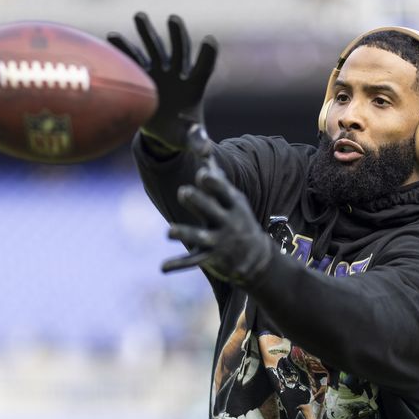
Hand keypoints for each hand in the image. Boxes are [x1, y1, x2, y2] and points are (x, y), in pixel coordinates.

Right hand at [108, 13, 217, 150]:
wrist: (164, 129)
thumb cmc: (180, 133)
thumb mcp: (189, 139)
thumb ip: (197, 142)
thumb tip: (205, 152)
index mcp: (194, 87)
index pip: (204, 68)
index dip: (207, 56)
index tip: (210, 40)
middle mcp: (177, 74)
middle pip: (179, 51)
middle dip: (177, 35)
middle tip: (174, 20)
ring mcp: (159, 71)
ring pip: (154, 48)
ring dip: (147, 32)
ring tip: (140, 15)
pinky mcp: (142, 75)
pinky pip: (132, 60)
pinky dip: (123, 48)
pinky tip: (112, 36)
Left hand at [164, 164, 275, 285]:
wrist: (256, 257)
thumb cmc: (238, 219)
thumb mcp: (233, 200)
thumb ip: (217, 180)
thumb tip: (206, 151)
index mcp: (232, 206)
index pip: (223, 192)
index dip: (213, 183)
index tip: (201, 174)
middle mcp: (227, 222)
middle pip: (211, 210)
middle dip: (198, 201)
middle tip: (183, 191)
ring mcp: (219, 241)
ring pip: (199, 236)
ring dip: (185, 233)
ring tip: (169, 231)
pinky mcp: (210, 257)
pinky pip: (192, 261)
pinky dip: (177, 265)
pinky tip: (163, 267)